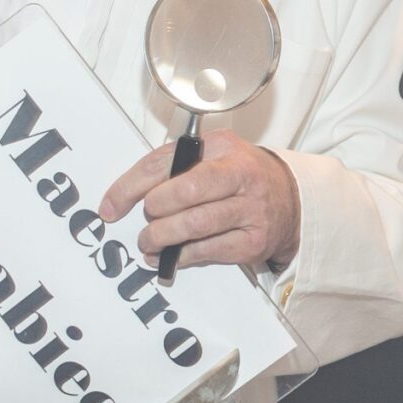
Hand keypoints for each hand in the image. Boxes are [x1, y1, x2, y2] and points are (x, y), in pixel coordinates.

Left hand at [99, 130, 300, 272]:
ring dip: (162, 237)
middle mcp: (240, 174)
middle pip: (185, 191)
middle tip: (146, 220)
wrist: (291, 200)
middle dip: (154, 211)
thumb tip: (128, 194)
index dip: (131, 185)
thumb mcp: (214, 155)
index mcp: (222, 146)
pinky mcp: (253, 240)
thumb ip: (175, 166)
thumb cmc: (243, 177)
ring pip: (195, 224)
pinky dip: (182, 256)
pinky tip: (171, 256)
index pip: (167, 161)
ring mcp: (250, 209)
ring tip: (149, 242)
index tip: (111, 205)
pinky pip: (208, 251)